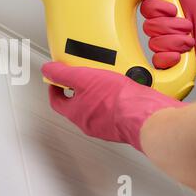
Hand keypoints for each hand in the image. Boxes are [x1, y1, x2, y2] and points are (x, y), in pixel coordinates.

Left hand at [41, 62, 184, 150]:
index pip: (56, 101)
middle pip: (77, 103)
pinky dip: (116, 98)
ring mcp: (107, 125)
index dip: (54, 87)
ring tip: (105, 78)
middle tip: (82, 75)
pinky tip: (123, 87)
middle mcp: (89, 123)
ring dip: (98, 92)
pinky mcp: (124, 123)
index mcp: (76, 113)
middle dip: (78, 88)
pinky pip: (115, 109)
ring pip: (97, 106)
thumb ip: (63, 74)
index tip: (56, 79)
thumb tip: (48, 70)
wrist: (147, 116)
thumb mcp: (83, 78)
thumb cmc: (118, 101)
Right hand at [141, 0, 195, 71]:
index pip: (146, 7)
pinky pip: (156, 60)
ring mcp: (169, 44)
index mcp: (172, 9)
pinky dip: (170, 58)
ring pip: (153, 43)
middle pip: (148, 26)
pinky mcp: (170, 60)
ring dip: (175, 41)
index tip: (172, 9)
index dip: (157, 9)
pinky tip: (182, 54)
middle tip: (187, 25)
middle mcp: (168, 26)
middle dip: (170, 26)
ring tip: (190, 41)